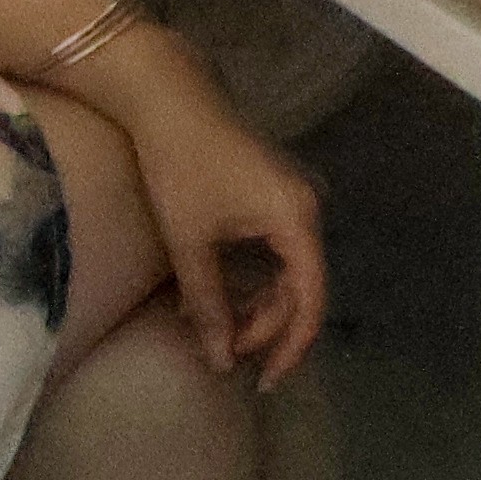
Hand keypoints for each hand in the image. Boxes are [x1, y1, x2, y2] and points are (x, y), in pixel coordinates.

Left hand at [88, 40, 326, 382]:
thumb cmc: (181, 166)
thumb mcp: (191, 243)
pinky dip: (252, 279)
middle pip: (301, 288)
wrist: (170, 97)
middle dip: (265, 327)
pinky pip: (276, 251)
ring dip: (256, 305)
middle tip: (223, 354)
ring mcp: (293, 198)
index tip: (263, 382)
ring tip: (215, 329)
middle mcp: (307, 209)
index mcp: (297, 219)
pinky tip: (219, 295)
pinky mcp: (274, 192)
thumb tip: (221, 362)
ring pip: (287, 271)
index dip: (289, 347)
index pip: (309, 300)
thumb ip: (209, 306)